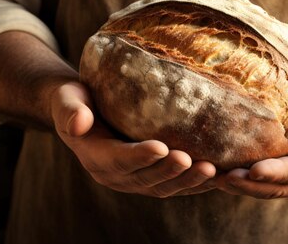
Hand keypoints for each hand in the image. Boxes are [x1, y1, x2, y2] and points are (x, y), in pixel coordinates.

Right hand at [50, 81, 216, 196]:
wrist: (83, 112)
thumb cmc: (76, 101)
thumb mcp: (68, 101)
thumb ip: (71, 111)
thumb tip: (78, 121)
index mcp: (95, 157)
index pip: (118, 160)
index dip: (139, 156)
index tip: (161, 147)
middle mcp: (116, 175)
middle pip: (145, 178)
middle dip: (169, 171)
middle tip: (191, 160)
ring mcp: (135, 180)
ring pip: (164, 187)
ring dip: (188, 181)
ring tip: (211, 170)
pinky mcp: (152, 177)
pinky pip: (175, 184)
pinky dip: (197, 183)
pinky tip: (220, 175)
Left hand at [215, 87, 287, 198]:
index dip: (277, 173)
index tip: (255, 170)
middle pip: (275, 187)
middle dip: (249, 185)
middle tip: (222, 177)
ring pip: (261, 187)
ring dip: (238, 185)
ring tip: (211, 176)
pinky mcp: (278, 169)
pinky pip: (255, 177)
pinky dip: (237, 176)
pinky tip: (214, 168)